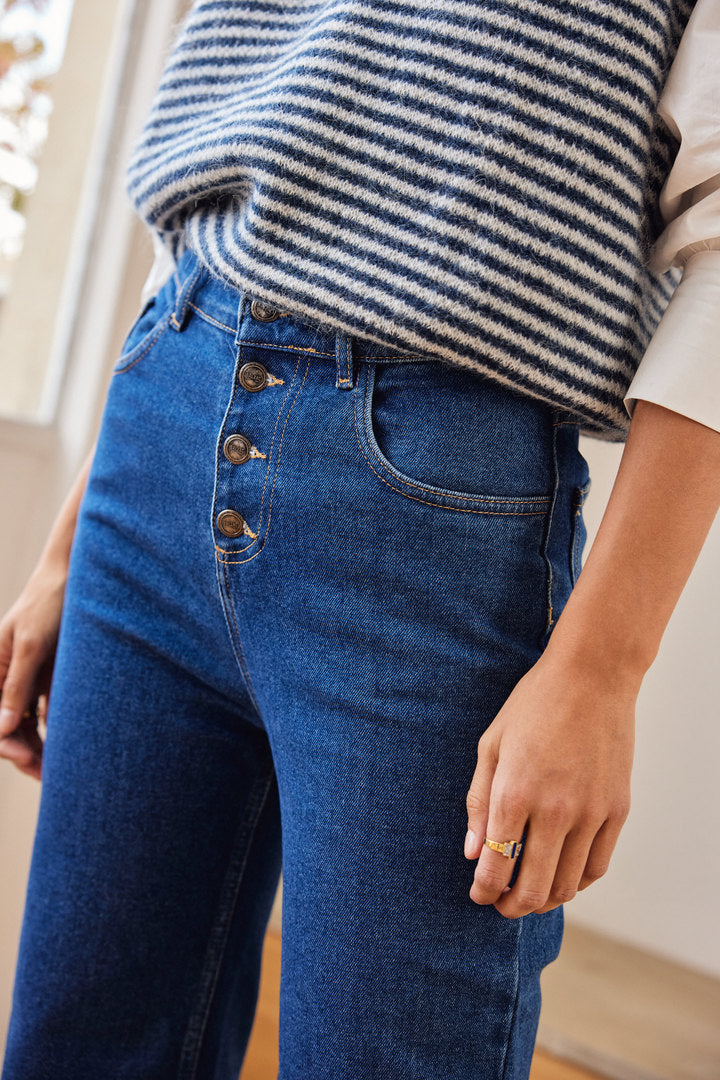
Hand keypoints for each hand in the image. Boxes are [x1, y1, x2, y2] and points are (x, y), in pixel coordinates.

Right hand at [0, 560, 66, 779]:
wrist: (79, 578)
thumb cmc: (49, 604)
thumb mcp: (31, 645)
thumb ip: (16, 686)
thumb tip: (0, 729)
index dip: (4, 743)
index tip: (25, 758)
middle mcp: (7, 679)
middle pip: (7, 728)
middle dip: (22, 753)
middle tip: (47, 774)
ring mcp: (28, 681)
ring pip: (26, 726)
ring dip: (38, 749)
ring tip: (58, 770)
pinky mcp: (50, 681)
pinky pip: (45, 715)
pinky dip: (52, 733)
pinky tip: (65, 749)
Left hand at [464, 649, 635, 917]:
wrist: (592, 678)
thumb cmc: (533, 706)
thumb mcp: (491, 746)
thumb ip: (478, 803)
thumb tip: (472, 854)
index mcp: (515, 793)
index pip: (496, 867)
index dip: (483, 891)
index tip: (478, 894)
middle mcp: (555, 811)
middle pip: (532, 889)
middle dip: (510, 907)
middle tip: (500, 904)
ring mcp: (591, 813)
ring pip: (568, 886)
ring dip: (544, 901)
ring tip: (529, 893)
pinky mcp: (617, 811)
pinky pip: (597, 867)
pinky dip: (578, 882)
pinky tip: (562, 875)